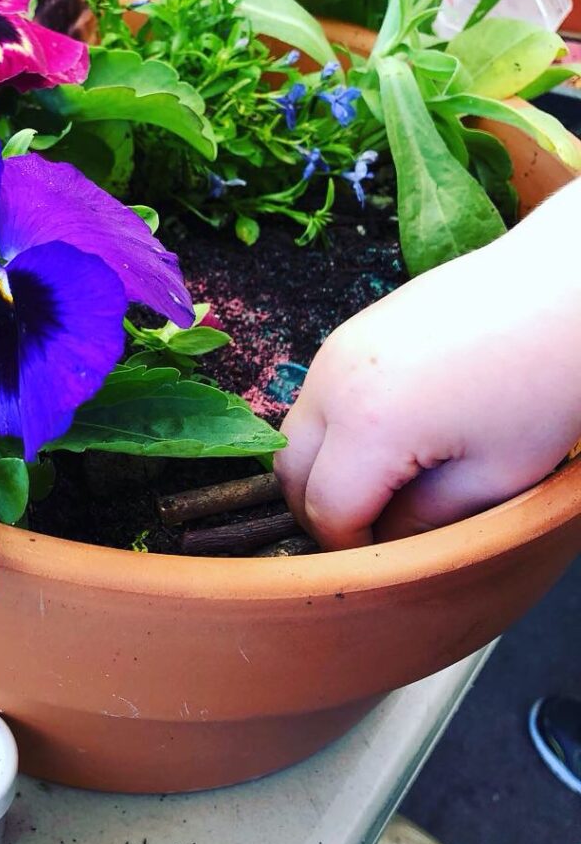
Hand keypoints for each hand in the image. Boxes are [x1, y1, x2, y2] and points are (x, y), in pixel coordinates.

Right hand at [275, 179, 580, 550]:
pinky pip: (317, 397)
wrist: (563, 285)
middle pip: (289, 472)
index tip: (385, 559)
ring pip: (295, 433)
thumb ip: (428, 519)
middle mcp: (332, 384)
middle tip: (373, 530)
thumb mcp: (497, 475)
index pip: (327, 509)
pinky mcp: (347, 333)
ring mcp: (333, 352)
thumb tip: (390, 538)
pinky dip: (333, 430)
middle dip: (320, 511)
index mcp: (367, 425)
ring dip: (323, 468)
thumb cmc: (544, 379)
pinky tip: (389, 435)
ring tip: (383, 483)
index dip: (350, 547)